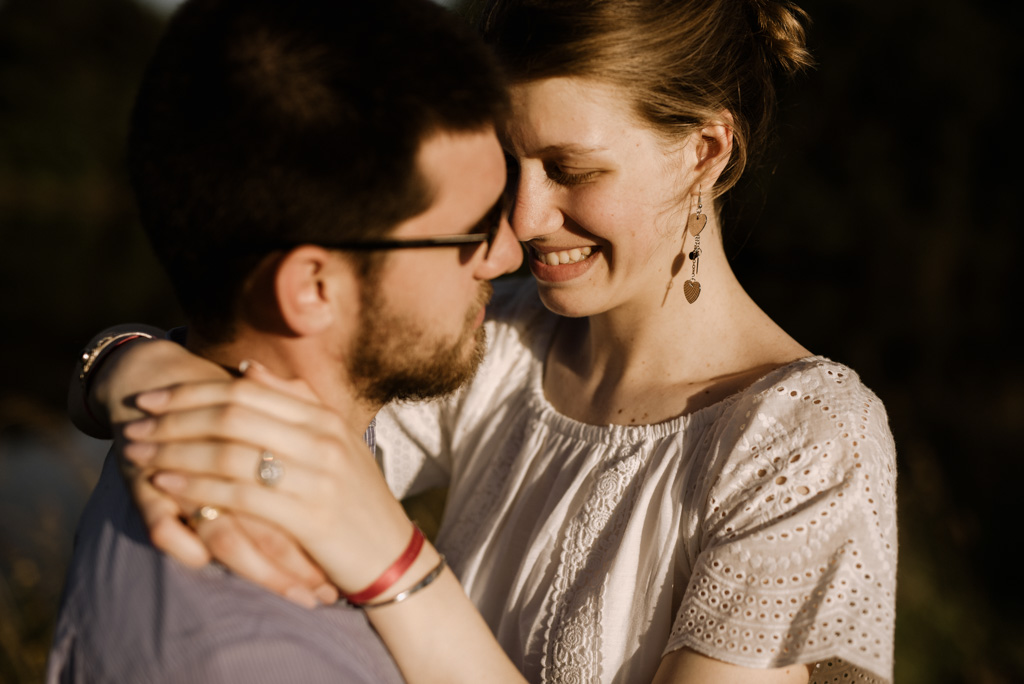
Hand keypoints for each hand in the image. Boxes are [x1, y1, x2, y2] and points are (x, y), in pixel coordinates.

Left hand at [123, 363, 414, 594]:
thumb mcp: (335, 443)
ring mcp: (318, 475)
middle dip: (174, 418)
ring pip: (230, 451)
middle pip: (232, 414)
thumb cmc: (355, 502)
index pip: (245, 391)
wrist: (393, 557)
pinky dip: (197, 487)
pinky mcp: (310, 516)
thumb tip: (248, 369)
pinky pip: (240, 494)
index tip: (152, 399)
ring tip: (138, 454)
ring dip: (175, 450)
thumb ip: (295, 404)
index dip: (191, 392)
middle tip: (134, 426)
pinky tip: (167, 485)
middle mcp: (322, 438)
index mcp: (324, 416)